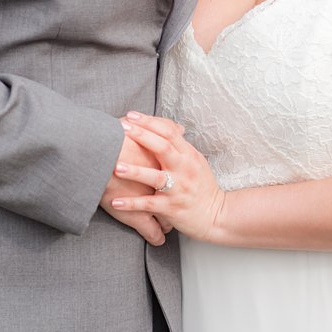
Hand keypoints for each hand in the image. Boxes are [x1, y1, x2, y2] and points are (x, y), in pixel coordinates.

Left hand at [111, 112, 226, 241]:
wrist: (216, 215)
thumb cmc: (202, 187)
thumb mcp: (196, 162)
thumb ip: (182, 146)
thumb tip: (173, 127)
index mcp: (189, 155)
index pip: (170, 132)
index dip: (149, 122)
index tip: (130, 116)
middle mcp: (184, 169)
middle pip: (163, 147)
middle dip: (141, 136)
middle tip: (120, 128)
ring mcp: (178, 189)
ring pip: (156, 177)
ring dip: (135, 172)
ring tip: (115, 166)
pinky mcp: (171, 208)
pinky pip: (149, 205)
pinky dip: (132, 204)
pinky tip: (115, 202)